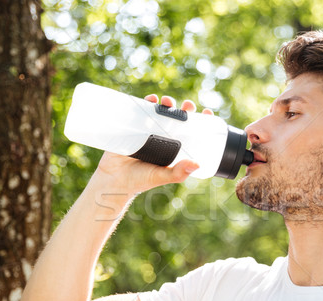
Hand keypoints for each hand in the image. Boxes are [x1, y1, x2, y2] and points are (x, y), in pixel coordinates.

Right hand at [92, 95, 212, 194]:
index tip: (208, 112)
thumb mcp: (162, 176)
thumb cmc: (141, 180)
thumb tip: (197, 164)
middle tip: (187, 106)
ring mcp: (149, 131)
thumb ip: (178, 172)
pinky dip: (148, 102)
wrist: (114, 180)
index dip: (201, 121)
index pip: (192, 132)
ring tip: (168, 101)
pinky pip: (142, 111)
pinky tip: (151, 99)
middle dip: (185, 109)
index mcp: (175, 148)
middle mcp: (164, 137)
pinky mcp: (133, 126)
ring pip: (162, 112)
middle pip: (178, 119)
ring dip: (167, 103)